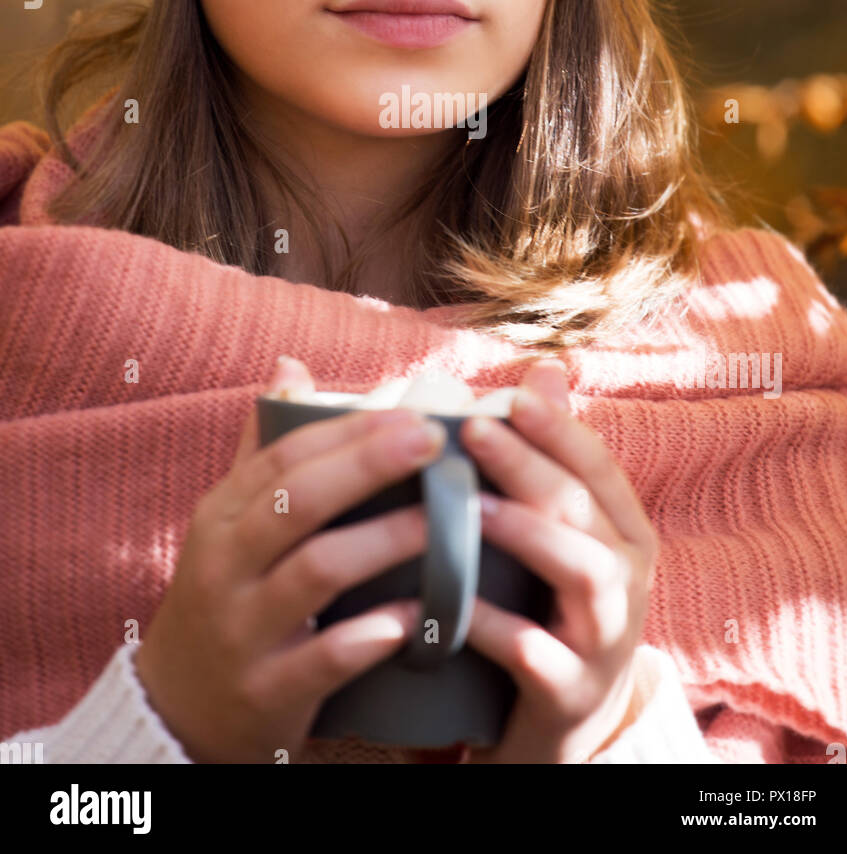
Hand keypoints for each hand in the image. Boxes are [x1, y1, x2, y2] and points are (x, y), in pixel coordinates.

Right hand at [133, 357, 442, 762]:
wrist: (174, 710)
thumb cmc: (221, 596)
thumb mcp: (227, 522)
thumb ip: (261, 448)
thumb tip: (291, 365)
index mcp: (222, 516)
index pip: (285, 457)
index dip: (350, 431)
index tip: (415, 414)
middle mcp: (225, 566)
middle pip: (298, 501)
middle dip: (369, 466)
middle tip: (435, 442)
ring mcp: (242, 631)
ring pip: (315, 571)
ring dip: (386, 542)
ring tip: (444, 523)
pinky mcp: (266, 692)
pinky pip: (322, 660)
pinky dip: (369, 636)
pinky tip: (412, 618)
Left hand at [458, 359, 658, 763]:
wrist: (567, 723)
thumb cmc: (553, 607)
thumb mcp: (563, 535)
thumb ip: (555, 458)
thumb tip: (546, 368)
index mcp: (623, 532)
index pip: (598, 465)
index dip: (558, 427)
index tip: (511, 395)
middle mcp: (626, 577)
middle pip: (584, 508)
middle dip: (531, 464)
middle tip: (475, 430)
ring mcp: (604, 636)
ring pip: (580, 572)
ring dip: (526, 534)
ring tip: (470, 508)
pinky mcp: (571, 692)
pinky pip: (535, 653)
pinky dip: (493, 625)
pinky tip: (452, 603)